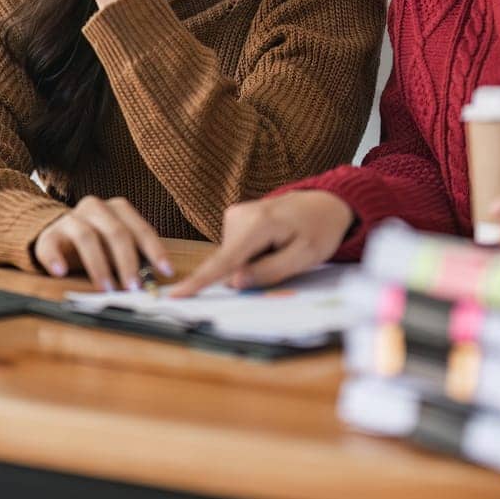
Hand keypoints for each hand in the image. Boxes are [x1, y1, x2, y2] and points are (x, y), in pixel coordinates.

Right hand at [32, 195, 173, 291]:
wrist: (58, 235)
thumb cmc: (98, 244)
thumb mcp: (118, 247)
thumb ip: (135, 258)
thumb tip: (154, 282)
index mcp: (117, 209)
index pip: (140, 229)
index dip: (154, 251)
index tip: (165, 271)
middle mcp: (95, 208)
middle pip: (115, 232)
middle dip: (127, 262)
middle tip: (133, 287)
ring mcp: (70, 219)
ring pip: (86, 237)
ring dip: (99, 265)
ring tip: (106, 288)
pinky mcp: (48, 235)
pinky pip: (50, 246)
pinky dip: (55, 259)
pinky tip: (60, 272)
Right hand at [169, 191, 355, 297]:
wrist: (323, 204)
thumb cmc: (318, 230)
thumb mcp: (304, 257)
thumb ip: (269, 271)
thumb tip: (234, 282)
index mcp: (258, 224)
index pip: (225, 260)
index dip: (200, 280)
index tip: (176, 295)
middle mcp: (239, 215)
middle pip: (230, 262)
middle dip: (250, 273)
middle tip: (284, 259)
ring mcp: (234, 215)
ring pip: (233, 258)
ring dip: (253, 263)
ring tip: (280, 248)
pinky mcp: (234, 219)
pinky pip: (236, 250)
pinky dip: (251, 255)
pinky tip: (271, 243)